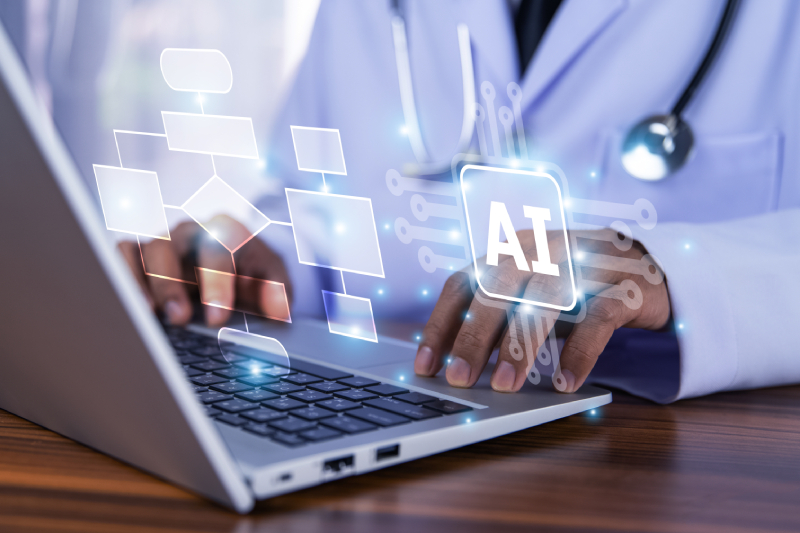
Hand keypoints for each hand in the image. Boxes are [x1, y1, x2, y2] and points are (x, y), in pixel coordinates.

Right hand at [118, 215, 291, 326]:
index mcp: (225, 230)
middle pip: (173, 245)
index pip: (218, 248)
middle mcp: (189, 232)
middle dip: (173, 282)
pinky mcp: (138, 256)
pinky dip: (121, 277)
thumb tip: (280, 310)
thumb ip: (278, 291)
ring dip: (142, 283)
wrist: (235, 268)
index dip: (217, 283)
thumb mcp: (271, 279)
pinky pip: (121, 256)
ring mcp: (161, 243)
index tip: (217, 317)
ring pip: (143, 250)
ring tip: (147, 315)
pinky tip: (129, 309)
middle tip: (179, 318)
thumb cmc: (251, 273)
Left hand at [413, 228, 669, 392]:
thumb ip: (497, 313)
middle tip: (459, 378)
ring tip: (503, 386)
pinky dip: (580, 352)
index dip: (441, 324)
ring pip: (544, 300)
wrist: (649, 265)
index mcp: (509, 251)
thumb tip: (454, 363)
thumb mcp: (529, 289)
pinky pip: (598, 318)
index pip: (462, 283)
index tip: (426, 365)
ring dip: (520, 346)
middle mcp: (541, 250)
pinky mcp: (624, 285)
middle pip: (498, 290)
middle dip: (474, 337)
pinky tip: (566, 382)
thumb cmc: (574, 283)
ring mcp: (584, 263)